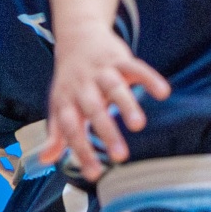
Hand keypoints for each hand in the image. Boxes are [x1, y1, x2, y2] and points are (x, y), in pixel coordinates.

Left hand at [39, 22, 170, 176]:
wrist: (77, 37)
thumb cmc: (70, 81)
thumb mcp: (59, 105)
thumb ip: (57, 133)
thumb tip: (47, 159)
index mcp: (67, 102)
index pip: (72, 129)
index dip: (81, 151)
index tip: (95, 174)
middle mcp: (83, 87)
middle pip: (94, 110)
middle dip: (107, 133)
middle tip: (120, 156)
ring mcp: (101, 71)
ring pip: (114, 88)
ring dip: (126, 105)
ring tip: (138, 125)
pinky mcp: (119, 58)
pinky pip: (135, 67)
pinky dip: (148, 78)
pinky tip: (162, 93)